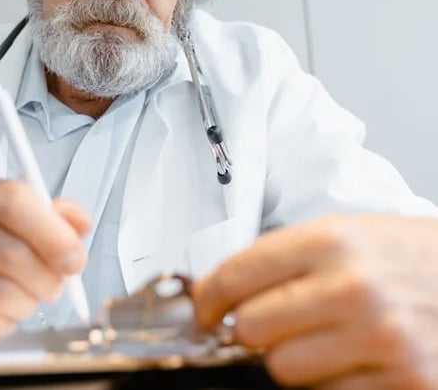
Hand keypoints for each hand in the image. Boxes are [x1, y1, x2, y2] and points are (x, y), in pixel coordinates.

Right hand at [0, 174, 90, 349]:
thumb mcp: (26, 219)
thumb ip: (58, 217)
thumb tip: (80, 224)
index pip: (14, 201)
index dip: (53, 234)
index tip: (74, 259)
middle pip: (11, 252)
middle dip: (45, 278)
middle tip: (52, 286)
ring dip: (24, 304)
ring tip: (21, 298)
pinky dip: (0, 327)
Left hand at [192, 214, 437, 388]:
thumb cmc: (395, 254)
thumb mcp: (338, 234)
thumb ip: (277, 259)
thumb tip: (215, 294)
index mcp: (331, 241)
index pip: (237, 274)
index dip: (207, 298)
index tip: (203, 311)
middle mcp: (354, 288)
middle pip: (251, 329)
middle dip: (246, 331)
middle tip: (261, 325)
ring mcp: (382, 339)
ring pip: (283, 370)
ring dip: (286, 359)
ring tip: (315, 338)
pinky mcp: (407, 382)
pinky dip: (326, 382)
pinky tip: (347, 358)